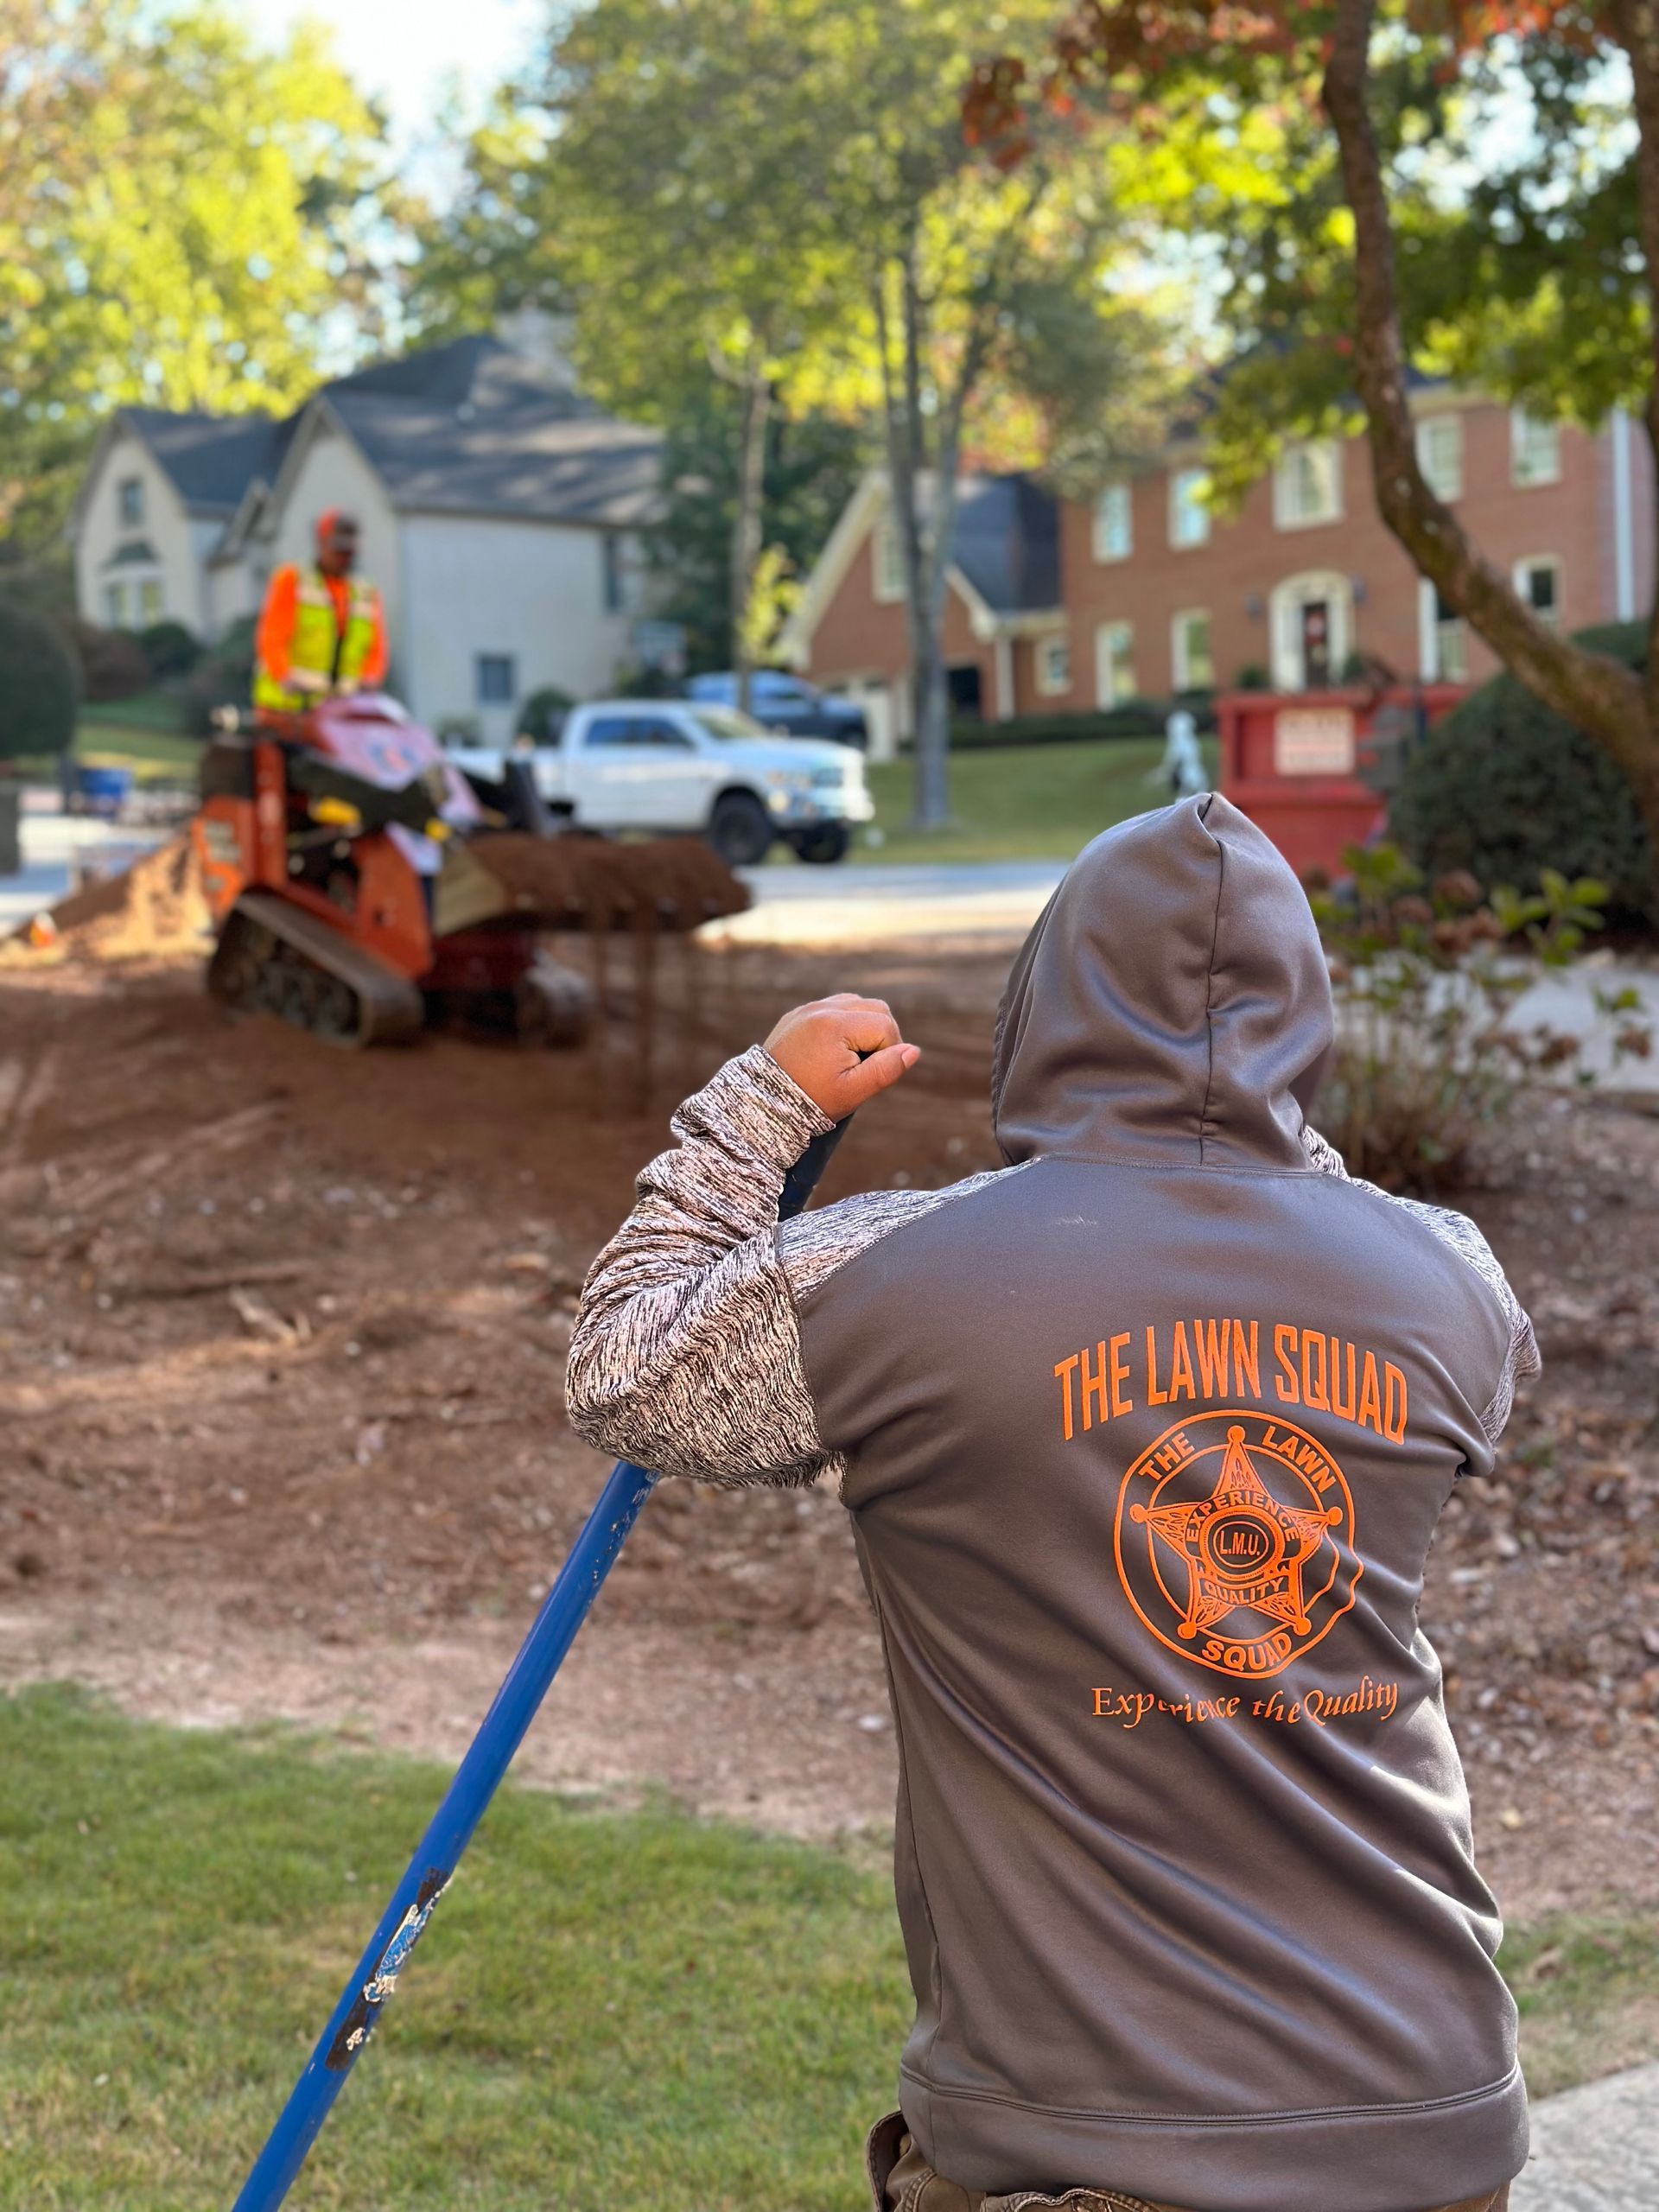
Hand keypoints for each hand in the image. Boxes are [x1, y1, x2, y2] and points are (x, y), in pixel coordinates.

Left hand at [763, 994, 919, 1119]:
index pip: (885, 1026)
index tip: (867, 1074)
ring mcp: (808, 1008)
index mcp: (835, 1025)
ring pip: (857, 1003)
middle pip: (876, 1007)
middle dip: (880, 1035)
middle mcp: (821, 1008)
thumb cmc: (812, 1100)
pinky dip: (844, 1023)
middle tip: (863, 1065)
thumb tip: (913, 1050)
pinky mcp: (799, 1014)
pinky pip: (834, 1007)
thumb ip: (886, 1070)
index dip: (887, 1052)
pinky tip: (833, 1050)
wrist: (764, 1102)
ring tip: (849, 1058)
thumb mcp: (853, 1091)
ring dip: (864, 1026)